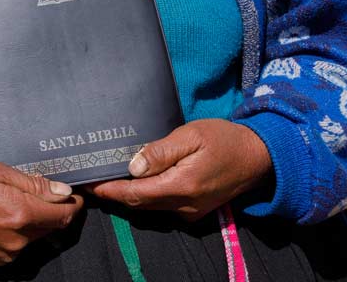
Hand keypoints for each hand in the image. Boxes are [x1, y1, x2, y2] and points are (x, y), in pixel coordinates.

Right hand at [0, 162, 82, 264]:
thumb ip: (32, 183)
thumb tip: (62, 191)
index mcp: (22, 214)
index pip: (64, 214)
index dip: (74, 203)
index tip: (75, 194)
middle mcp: (18, 238)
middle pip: (51, 226)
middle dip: (54, 210)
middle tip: (44, 191)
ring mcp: (7, 252)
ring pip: (35, 235)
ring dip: (35, 220)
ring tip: (15, 201)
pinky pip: (18, 244)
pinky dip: (19, 231)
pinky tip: (2, 215)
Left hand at [87, 120, 271, 220]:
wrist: (258, 157)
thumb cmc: (224, 139)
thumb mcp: (191, 135)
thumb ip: (161, 151)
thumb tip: (133, 166)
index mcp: (182, 186)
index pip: (135, 194)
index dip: (109, 190)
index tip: (88, 184)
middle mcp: (184, 205)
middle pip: (139, 203)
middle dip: (114, 194)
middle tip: (91, 179)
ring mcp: (191, 211)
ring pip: (150, 206)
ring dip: (128, 196)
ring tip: (107, 179)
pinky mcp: (195, 210)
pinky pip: (163, 206)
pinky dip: (145, 196)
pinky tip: (135, 182)